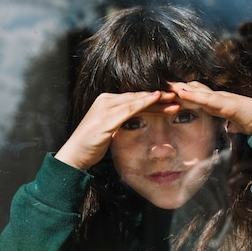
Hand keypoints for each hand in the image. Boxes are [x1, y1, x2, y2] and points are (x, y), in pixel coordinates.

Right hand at [55, 91, 175, 169]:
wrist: (74, 155)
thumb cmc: (91, 145)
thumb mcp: (109, 130)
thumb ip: (120, 122)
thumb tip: (134, 122)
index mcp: (106, 102)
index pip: (134, 98)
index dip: (152, 99)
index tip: (169, 100)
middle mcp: (105, 100)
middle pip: (137, 97)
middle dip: (158, 97)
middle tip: (176, 95)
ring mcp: (105, 108)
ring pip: (136, 100)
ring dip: (156, 99)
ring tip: (172, 98)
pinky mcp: (106, 118)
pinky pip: (129, 108)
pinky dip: (144, 103)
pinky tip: (156, 99)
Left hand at [169, 81, 251, 134]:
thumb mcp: (240, 124)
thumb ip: (233, 125)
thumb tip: (230, 128)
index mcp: (221, 103)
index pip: (200, 96)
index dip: (185, 94)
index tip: (169, 93)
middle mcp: (221, 98)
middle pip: (195, 90)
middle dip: (178, 88)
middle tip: (160, 84)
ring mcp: (224, 99)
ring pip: (198, 92)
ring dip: (181, 88)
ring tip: (165, 85)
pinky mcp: (228, 104)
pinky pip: (207, 99)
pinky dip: (193, 96)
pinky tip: (181, 92)